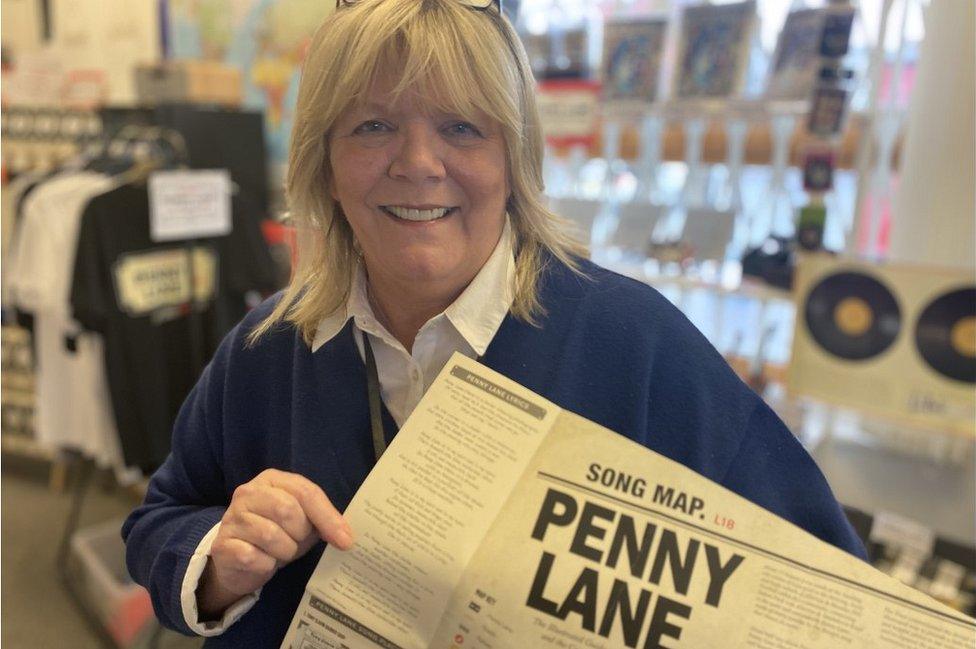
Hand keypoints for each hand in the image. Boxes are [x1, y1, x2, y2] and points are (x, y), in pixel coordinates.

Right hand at [197, 469, 353, 617]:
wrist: (239, 560)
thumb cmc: (277, 534)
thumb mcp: (302, 521)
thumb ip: (322, 519)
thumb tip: (346, 536)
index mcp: (272, 479)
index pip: (305, 492)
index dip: (328, 517)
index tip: (346, 540)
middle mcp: (248, 492)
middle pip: (288, 510)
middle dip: (301, 534)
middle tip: (298, 542)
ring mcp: (232, 517)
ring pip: (272, 535)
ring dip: (285, 551)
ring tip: (281, 552)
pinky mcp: (222, 545)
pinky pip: (254, 557)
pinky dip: (266, 564)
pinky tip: (264, 562)